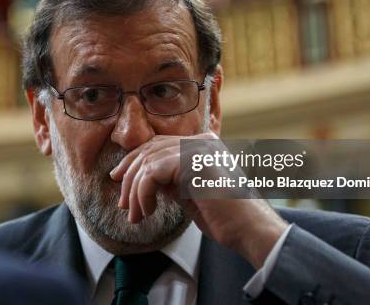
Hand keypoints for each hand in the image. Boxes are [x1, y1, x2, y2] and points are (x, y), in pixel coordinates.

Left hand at [110, 133, 287, 268]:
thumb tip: (141, 178)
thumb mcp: (190, 192)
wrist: (250, 230)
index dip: (134, 161)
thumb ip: (170, 180)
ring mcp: (198, 148)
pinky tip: (149, 211)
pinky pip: (152, 173)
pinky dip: (143, 195)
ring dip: (135, 193)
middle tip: (123, 204)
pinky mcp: (193, 162)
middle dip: (130, 177)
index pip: (158, 144)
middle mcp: (201, 141)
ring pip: (147, 162)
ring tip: (136, 215)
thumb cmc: (224, 217)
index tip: (119, 180)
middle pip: (150, 150)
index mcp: (202, 144)